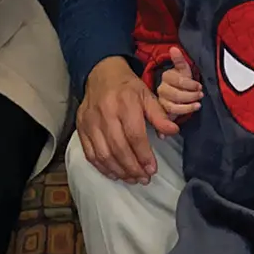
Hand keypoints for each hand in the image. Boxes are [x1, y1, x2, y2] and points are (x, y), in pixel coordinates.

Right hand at [76, 55, 179, 184]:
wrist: (101, 74)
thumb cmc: (128, 88)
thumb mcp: (148, 95)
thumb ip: (159, 115)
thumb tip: (172, 132)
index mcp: (125, 103)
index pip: (134, 135)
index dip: (144, 155)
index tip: (152, 169)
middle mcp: (106, 113)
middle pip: (118, 148)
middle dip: (133, 167)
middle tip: (144, 179)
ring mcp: (90, 121)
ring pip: (103, 154)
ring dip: (119, 171)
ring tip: (132, 179)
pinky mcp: (81, 128)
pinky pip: (90, 153)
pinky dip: (102, 167)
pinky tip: (115, 173)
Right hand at [156, 47, 202, 117]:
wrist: (180, 96)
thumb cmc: (183, 82)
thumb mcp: (184, 70)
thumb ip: (179, 60)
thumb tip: (173, 48)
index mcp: (166, 76)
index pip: (176, 80)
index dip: (189, 84)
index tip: (199, 86)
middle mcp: (162, 88)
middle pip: (174, 93)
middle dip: (190, 95)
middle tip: (200, 94)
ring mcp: (162, 100)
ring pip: (173, 104)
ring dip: (188, 105)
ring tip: (198, 104)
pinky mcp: (164, 110)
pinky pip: (173, 112)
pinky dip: (185, 110)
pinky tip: (194, 108)